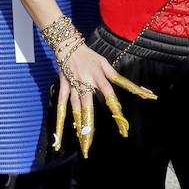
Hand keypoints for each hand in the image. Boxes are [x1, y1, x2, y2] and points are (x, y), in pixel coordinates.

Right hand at [51, 44, 154, 158]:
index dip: (116, 111)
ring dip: (79, 125)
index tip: (123, 127)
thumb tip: (128, 85)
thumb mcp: (104, 62)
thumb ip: (114, 75)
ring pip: (76, 109)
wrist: (69, 45)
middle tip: (95, 142)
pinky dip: (60, 119)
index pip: (110, 97)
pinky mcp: (64, 87)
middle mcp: (86, 84)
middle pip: (89, 108)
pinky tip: (60, 133)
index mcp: (99, 78)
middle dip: (91, 126)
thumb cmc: (89, 55)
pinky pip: (62, 105)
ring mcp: (74, 86)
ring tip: (82, 142)